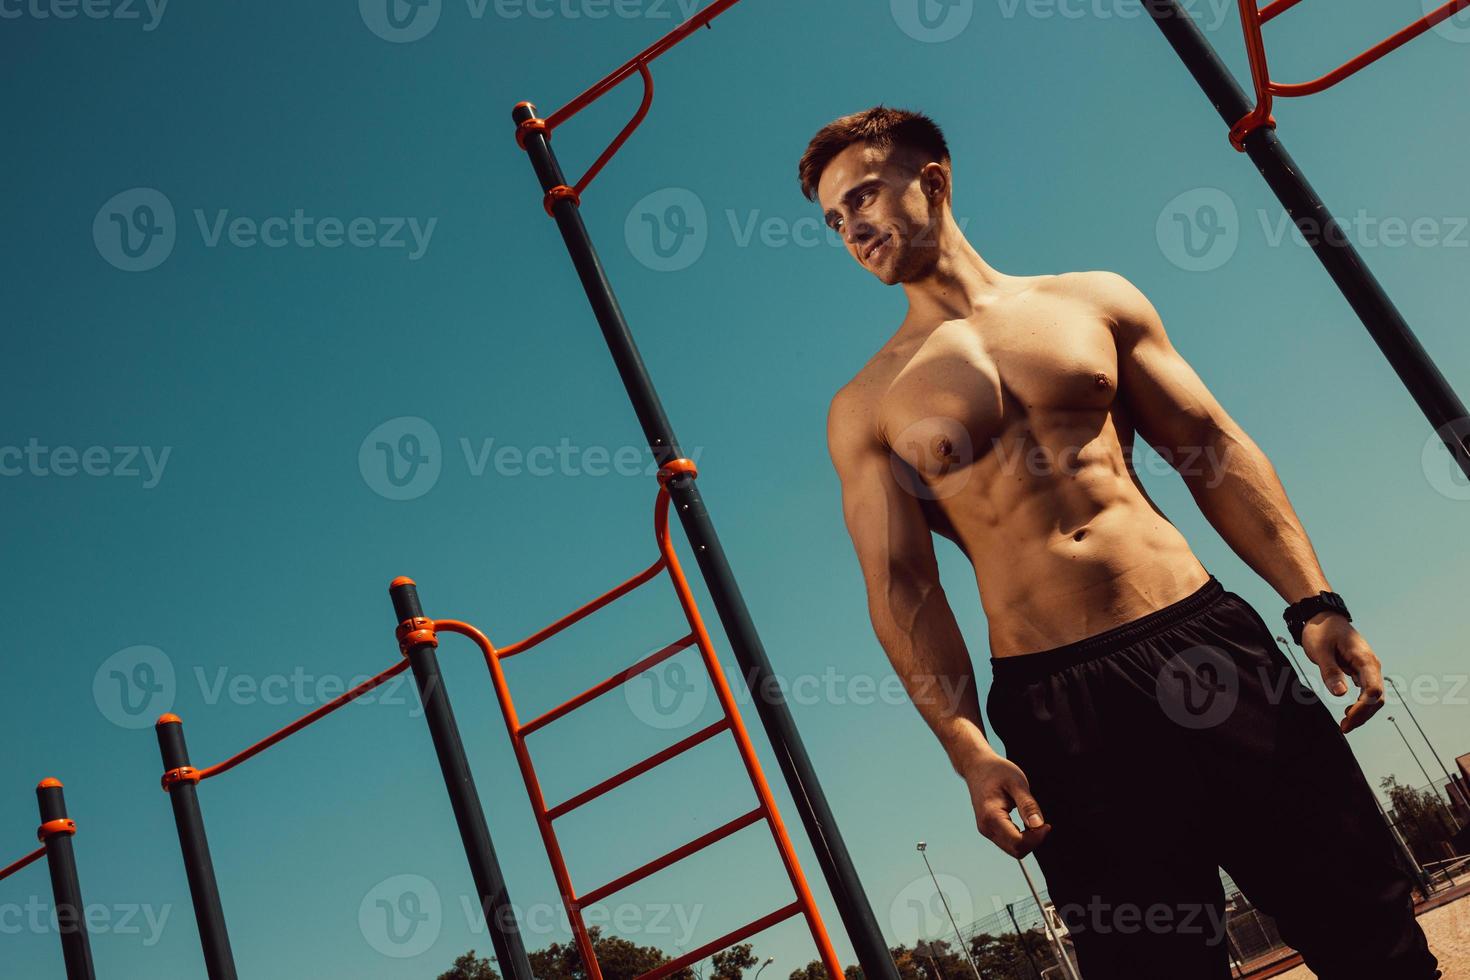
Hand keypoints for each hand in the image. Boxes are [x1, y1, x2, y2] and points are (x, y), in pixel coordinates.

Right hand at [960, 754, 1050, 857]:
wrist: (977, 766)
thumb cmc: (997, 771)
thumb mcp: (1017, 783)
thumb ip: (1028, 805)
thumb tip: (1038, 825)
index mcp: (991, 816)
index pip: (1018, 842)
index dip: (1036, 838)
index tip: (1046, 825)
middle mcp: (986, 827)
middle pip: (1015, 850)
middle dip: (1033, 841)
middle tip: (1042, 824)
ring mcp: (986, 830)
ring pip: (1012, 849)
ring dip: (1027, 840)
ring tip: (1034, 821)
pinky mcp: (988, 829)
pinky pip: (1008, 842)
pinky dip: (1021, 837)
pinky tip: (1026, 824)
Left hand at [1301, 614, 1384, 733]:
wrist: (1322, 616)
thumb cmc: (1321, 630)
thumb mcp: (1320, 650)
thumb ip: (1330, 671)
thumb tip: (1340, 693)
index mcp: (1364, 659)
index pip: (1373, 690)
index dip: (1362, 707)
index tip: (1347, 717)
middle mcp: (1371, 665)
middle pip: (1376, 697)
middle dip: (1363, 714)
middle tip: (1344, 727)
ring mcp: (1368, 668)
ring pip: (1374, 696)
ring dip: (1363, 712)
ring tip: (1345, 724)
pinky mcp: (1361, 670)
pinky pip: (1366, 691)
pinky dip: (1360, 704)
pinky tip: (1348, 712)